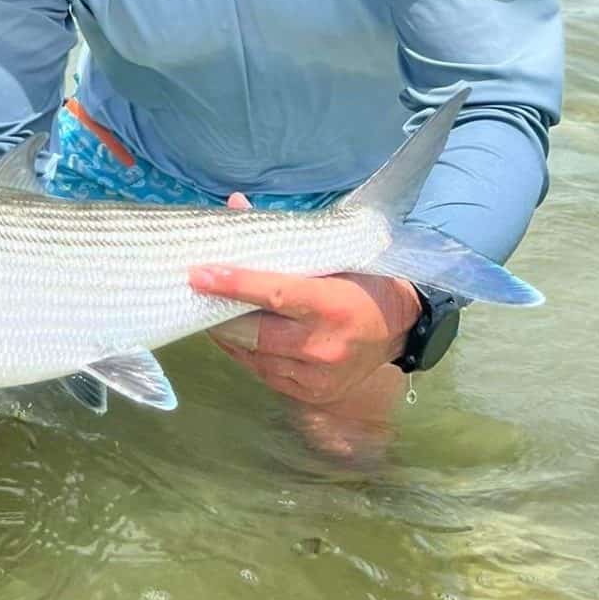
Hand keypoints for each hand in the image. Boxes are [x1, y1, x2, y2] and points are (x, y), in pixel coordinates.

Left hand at [189, 194, 420, 410]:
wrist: (399, 330)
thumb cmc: (363, 282)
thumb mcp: (333, 254)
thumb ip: (283, 237)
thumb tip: (235, 205)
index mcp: (332, 305)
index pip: (275, 294)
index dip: (234, 284)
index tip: (199, 274)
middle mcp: (324, 346)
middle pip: (255, 333)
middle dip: (221, 314)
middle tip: (198, 293)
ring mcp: (317, 376)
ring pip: (254, 356)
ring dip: (230, 335)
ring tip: (214, 313)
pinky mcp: (311, 394)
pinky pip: (265, 374)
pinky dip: (247, 354)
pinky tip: (240, 336)